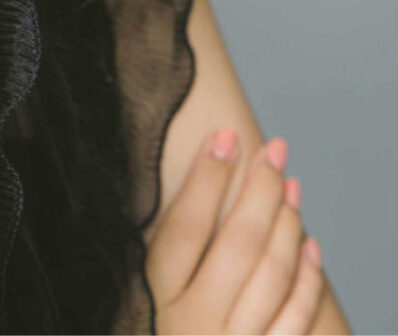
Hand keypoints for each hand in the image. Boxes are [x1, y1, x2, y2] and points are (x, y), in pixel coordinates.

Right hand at [146, 128, 325, 334]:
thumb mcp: (143, 301)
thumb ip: (165, 256)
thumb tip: (197, 184)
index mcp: (155, 298)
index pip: (184, 226)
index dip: (206, 177)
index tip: (225, 135)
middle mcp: (192, 324)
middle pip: (236, 242)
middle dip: (258, 188)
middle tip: (274, 148)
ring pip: (271, 273)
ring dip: (286, 222)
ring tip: (291, 184)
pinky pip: (295, 316)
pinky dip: (306, 276)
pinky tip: (309, 242)